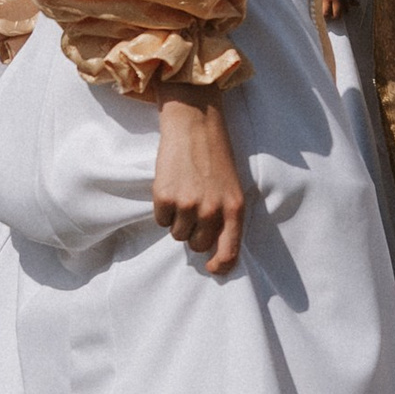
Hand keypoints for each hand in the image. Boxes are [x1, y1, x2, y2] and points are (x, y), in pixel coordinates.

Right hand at [153, 90, 243, 273]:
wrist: (194, 125)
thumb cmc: (215, 156)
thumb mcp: (231, 187)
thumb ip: (226, 216)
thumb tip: (213, 249)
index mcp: (234, 208)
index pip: (230, 251)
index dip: (220, 265)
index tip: (212, 268)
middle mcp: (212, 210)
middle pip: (198, 245)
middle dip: (194, 233)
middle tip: (194, 209)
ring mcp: (187, 205)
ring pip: (177, 234)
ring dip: (178, 220)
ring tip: (184, 193)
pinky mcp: (165, 198)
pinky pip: (161, 221)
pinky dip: (163, 209)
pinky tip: (171, 187)